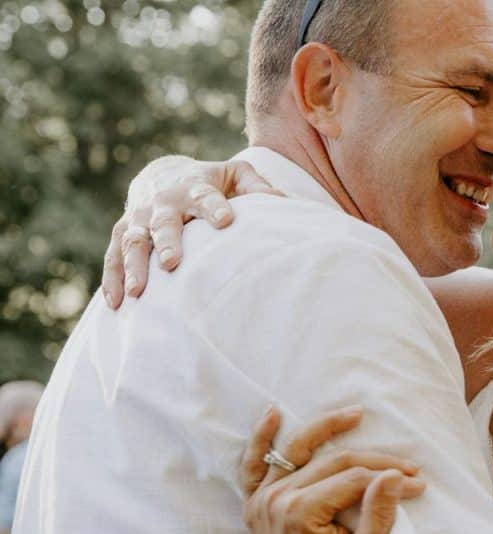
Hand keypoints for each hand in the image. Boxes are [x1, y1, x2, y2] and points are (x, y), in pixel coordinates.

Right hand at [102, 155, 281, 307]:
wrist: (164, 175)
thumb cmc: (212, 182)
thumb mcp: (236, 175)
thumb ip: (257, 187)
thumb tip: (284, 201)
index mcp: (195, 187)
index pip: (205, 196)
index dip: (215, 207)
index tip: (227, 221)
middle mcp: (164, 202)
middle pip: (163, 222)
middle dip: (166, 241)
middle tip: (171, 263)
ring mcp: (139, 218)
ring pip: (133, 241)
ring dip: (134, 266)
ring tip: (138, 292)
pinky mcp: (122, 233)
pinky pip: (113, 256)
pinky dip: (112, 279)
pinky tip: (116, 304)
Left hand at [240, 406, 425, 533]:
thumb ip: (377, 516)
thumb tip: (394, 477)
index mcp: (301, 512)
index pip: (355, 478)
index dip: (390, 477)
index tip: (417, 484)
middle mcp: (277, 499)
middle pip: (334, 461)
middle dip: (376, 461)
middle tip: (408, 466)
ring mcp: (263, 499)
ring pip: (297, 449)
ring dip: (325, 426)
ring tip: (355, 414)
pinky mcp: (255, 503)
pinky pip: (252, 465)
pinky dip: (260, 438)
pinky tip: (273, 413)